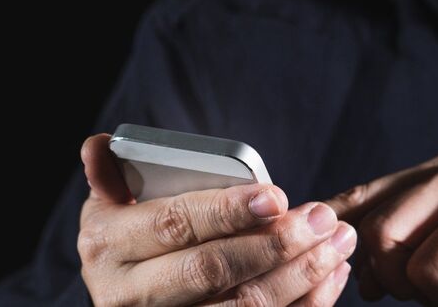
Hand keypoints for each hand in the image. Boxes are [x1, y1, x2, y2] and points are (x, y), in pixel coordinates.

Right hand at [78, 134, 355, 305]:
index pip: (174, 225)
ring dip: (303, 275)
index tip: (276, 196)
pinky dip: (306, 304)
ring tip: (339, 241)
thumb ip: (115, 173)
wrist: (134, 292)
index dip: (227, 211)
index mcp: (108, 244)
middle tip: (325, 219)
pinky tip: (331, 275)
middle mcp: (130, 295)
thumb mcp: (114, 201)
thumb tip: (97, 146)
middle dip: (277, 244)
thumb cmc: (137, 232)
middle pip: (213, 272)